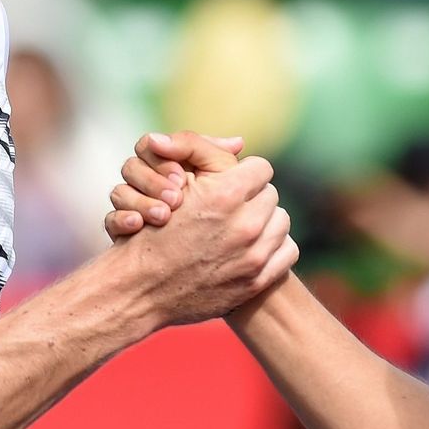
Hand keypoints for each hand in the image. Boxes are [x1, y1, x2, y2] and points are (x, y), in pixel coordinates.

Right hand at [107, 132, 296, 325]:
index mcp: (225, 194)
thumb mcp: (173, 182)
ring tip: (241, 226)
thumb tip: (239, 142)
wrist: (141, 287)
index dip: (244, 173)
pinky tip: (253, 247)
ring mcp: (253, 256)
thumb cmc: (152, 230)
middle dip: (252, 198)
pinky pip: (288, 251)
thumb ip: (203, 151)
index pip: (261, 167)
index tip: (230, 183)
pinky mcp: (256, 281)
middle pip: (271, 194)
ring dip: (265, 221)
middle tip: (232, 207)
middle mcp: (245, 225)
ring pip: (281, 221)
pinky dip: (274, 248)